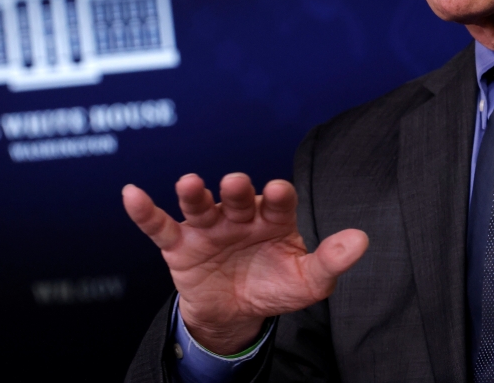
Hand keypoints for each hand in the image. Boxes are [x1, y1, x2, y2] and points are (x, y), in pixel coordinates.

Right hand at [122, 173, 368, 354]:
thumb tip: (362, 240)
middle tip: (236, 183)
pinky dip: (145, 211)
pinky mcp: (180, 245)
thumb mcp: (307, 281)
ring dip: (194, 194)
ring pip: (199, 206)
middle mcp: (240, 215)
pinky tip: (131, 194)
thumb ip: (331, 260)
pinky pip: (160, 226)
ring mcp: (209, 227)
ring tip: (189, 183)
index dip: (278, 196)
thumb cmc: (274, 284)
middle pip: (238, 198)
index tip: (280, 191)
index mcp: (273, 218)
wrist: (236, 312)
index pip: (279, 202)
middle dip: (237, 190)